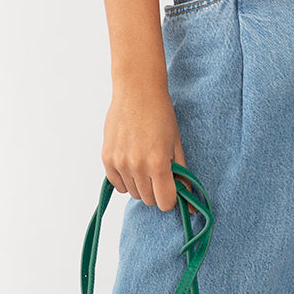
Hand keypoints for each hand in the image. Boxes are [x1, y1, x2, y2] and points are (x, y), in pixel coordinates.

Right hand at [101, 77, 187, 212]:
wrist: (137, 91)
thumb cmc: (161, 114)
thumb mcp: (176, 143)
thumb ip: (181, 172)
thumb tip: (186, 196)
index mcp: (158, 164)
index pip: (164, 202)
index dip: (171, 198)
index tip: (172, 189)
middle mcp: (137, 166)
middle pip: (148, 200)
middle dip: (157, 191)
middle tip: (160, 174)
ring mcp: (119, 163)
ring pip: (132, 192)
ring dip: (141, 185)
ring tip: (145, 164)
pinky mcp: (107, 158)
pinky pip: (117, 184)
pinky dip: (125, 180)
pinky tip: (132, 164)